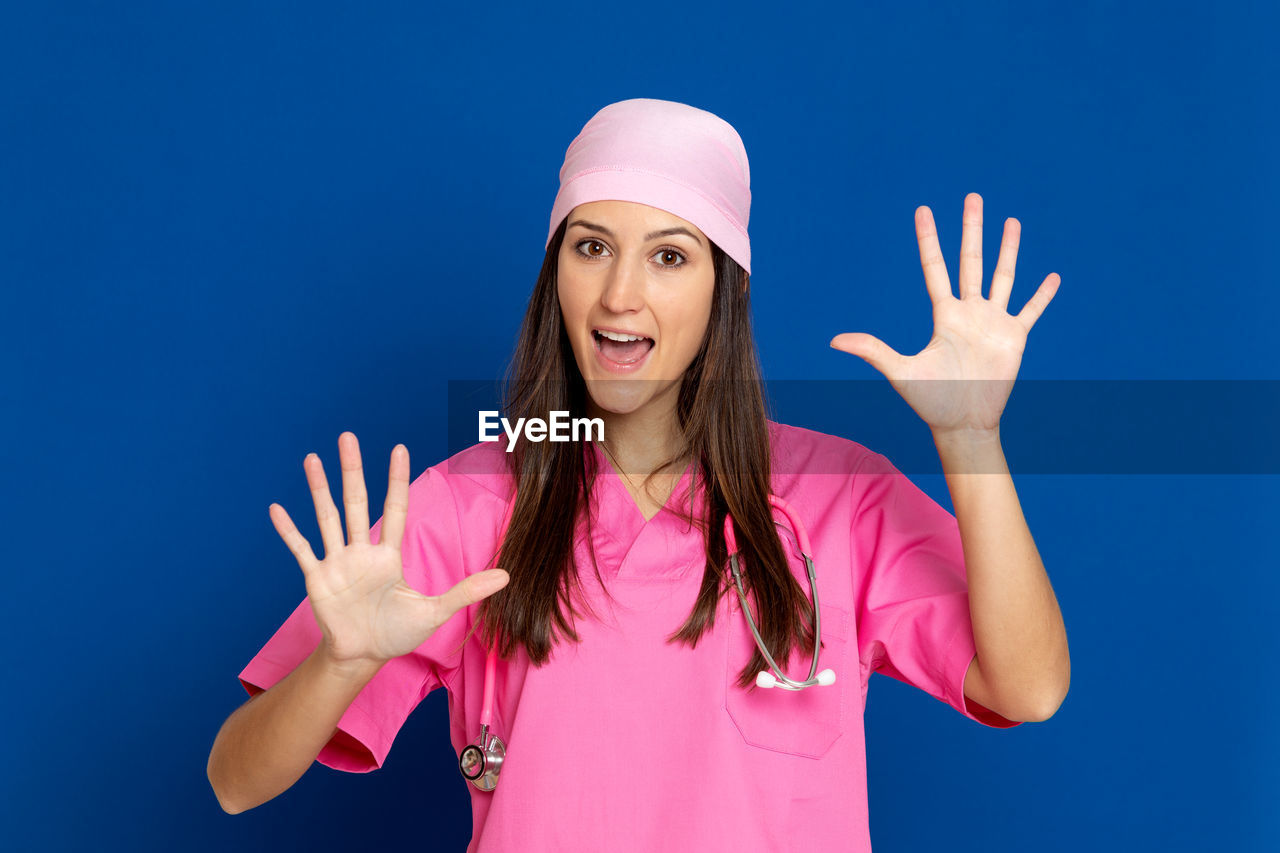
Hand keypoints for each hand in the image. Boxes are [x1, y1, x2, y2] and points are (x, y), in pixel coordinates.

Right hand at [268, 432, 509, 665]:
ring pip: (327, 517)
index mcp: (389, 555)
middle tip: (347, 436)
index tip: (398, 448)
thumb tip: (508, 576)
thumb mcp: (435, 611)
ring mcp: (337, 562)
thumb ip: (466, 590)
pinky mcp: (316, 579)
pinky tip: (277, 508)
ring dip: (319, 489)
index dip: (396, 479)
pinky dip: (289, 531)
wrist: (363, 657)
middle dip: (353, 469)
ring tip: (312, 458)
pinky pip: (301, 549)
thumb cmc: (397, 632)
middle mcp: (362, 551)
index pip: (395, 507)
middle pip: (357, 501)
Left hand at [830, 193, 1059, 434]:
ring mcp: (993, 323)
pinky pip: (1031, 311)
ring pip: (1003, 277)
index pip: (935, 267)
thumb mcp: (901, 372)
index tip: (923, 210)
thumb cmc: (931, 401)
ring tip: (1011, 222)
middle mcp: (968, 313)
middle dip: (972, 229)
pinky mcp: (1014, 338)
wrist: (963, 424)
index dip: (929, 239)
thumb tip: (834, 341)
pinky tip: (1052, 276)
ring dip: (1008, 250)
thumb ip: (872, 351)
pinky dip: (1042, 295)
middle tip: (973, 197)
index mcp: (943, 315)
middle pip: (971, 261)